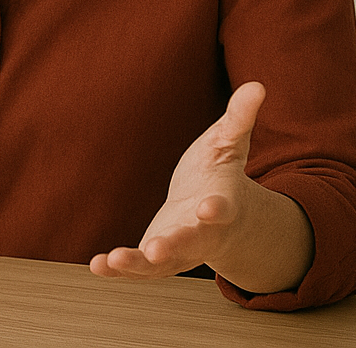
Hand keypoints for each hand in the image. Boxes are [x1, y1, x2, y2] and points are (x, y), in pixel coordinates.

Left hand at [89, 81, 312, 293]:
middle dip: (175, 246)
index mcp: (223, 206)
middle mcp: (202, 234)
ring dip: (138, 264)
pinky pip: (138, 268)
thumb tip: (257, 85)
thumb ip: (239, 119)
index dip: (217, 210)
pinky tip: (97, 266)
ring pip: (161, 265)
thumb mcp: (228, 144)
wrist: (212, 212)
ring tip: (113, 260)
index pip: (222, 210)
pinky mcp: (156, 257)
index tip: (208, 208)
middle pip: (192, 245)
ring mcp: (179, 250)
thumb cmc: (219, 174)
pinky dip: (119, 269)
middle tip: (158, 250)